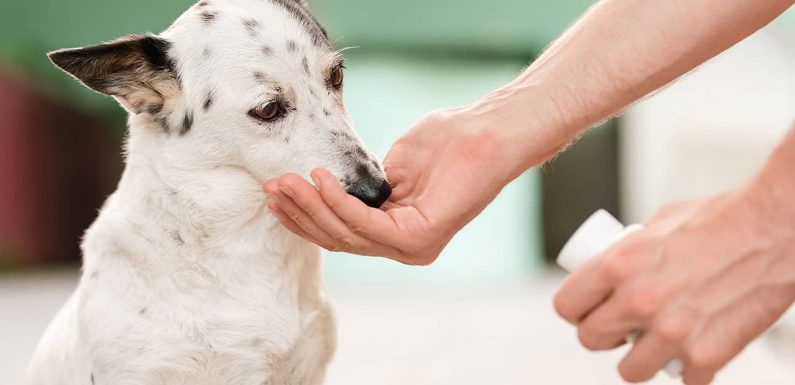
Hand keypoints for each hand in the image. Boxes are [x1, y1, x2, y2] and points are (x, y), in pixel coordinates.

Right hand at [262, 93, 553, 264]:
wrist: (486, 133)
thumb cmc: (447, 143)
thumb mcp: (393, 167)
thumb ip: (364, 187)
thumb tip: (331, 190)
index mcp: (398, 235)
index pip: (342, 234)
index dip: (306, 217)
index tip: (276, 196)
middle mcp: (405, 248)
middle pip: (339, 239)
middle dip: (300, 214)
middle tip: (271, 189)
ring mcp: (413, 247)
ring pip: (348, 233)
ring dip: (311, 206)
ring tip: (285, 182)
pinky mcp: (421, 237)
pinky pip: (367, 222)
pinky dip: (337, 202)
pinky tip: (318, 179)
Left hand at [554, 179, 794, 383]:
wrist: (778, 227)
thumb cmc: (722, 216)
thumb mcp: (659, 223)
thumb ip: (631, 251)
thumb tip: (613, 269)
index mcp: (618, 264)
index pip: (567, 305)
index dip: (575, 309)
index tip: (586, 310)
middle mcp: (638, 300)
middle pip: (590, 340)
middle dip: (603, 334)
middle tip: (621, 326)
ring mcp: (672, 332)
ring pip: (629, 371)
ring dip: (641, 358)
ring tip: (657, 342)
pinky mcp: (708, 355)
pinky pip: (684, 379)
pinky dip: (690, 368)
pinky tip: (697, 348)